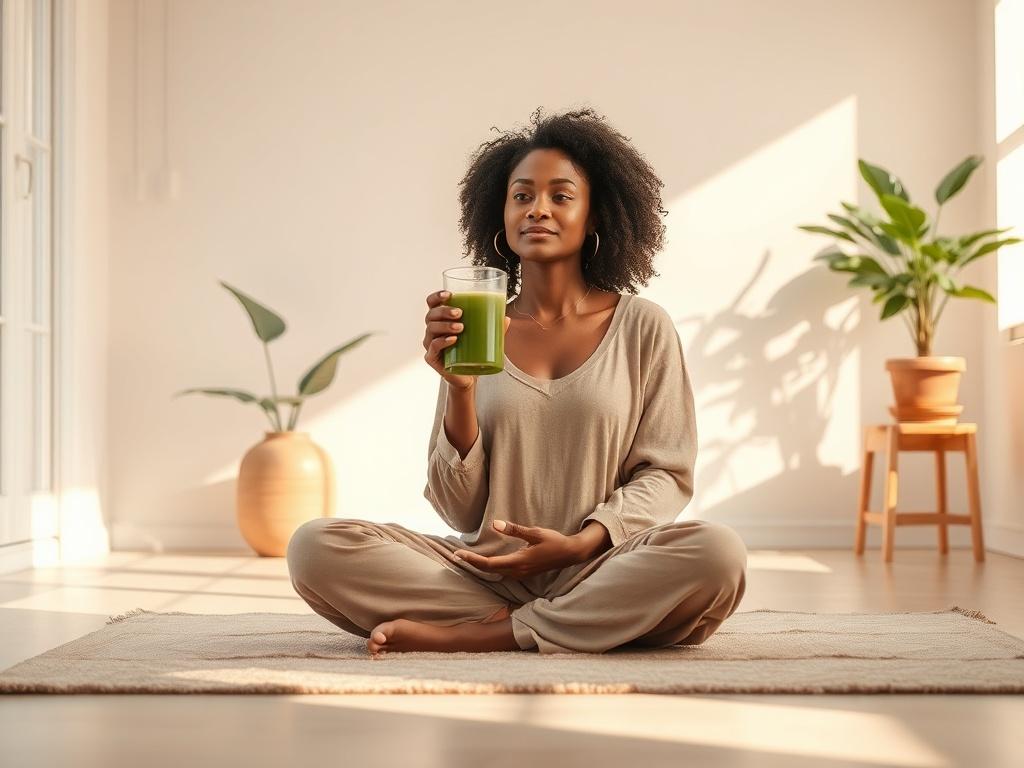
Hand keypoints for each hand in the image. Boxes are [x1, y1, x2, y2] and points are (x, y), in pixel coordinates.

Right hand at [423, 289, 511, 391]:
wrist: (467, 375)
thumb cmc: (471, 352)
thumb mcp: (483, 337)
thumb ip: (493, 328)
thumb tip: (506, 318)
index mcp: (440, 320)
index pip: (432, 303)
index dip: (437, 296)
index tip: (449, 294)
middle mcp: (432, 330)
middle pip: (431, 315)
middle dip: (444, 311)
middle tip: (460, 313)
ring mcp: (430, 344)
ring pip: (432, 329)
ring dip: (445, 325)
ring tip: (461, 327)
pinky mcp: (431, 358)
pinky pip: (433, 347)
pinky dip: (442, 342)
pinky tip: (452, 340)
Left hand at [453, 520, 583, 578]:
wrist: (571, 553)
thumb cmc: (554, 541)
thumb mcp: (535, 532)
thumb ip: (514, 529)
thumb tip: (495, 523)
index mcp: (518, 561)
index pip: (488, 563)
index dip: (471, 559)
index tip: (458, 554)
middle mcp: (517, 571)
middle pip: (488, 569)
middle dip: (470, 563)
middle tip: (454, 556)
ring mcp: (520, 573)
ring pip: (494, 572)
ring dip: (479, 565)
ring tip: (465, 557)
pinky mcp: (523, 572)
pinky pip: (501, 571)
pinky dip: (489, 566)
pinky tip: (484, 560)